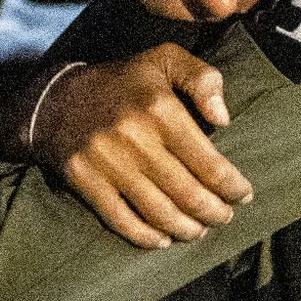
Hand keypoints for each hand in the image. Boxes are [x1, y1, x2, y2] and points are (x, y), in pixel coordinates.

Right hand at [26, 52, 253, 249]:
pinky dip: (145, 237)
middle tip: (225, 217)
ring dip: (186, 229)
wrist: (56, 97)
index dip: (232, 185)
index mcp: (161, 109)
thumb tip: (223, 118)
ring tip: (199, 231)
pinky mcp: (85, 181)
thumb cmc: (124, 81)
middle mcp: (135, 138)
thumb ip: (203, 79)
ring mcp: (108, 163)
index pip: (209, 162)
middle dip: (214, 212)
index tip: (243, 194)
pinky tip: (162, 240)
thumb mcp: (165, 59)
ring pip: (158, 211)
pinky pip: (120, 219)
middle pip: (187, 193)